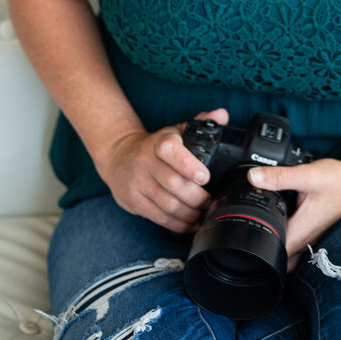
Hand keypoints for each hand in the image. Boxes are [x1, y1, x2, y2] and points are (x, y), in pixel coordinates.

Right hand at [97, 108, 228, 231]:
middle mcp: (145, 161)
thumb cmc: (155, 145)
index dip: (189, 165)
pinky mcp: (133, 201)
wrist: (118, 156)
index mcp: (159, 142)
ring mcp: (137, 182)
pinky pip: (159, 217)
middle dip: (197, 197)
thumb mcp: (175, 130)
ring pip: (167, 204)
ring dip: (190, 213)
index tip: (205, 177)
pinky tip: (190, 223)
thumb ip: (201, 122)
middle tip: (210, 201)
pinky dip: (178, 224)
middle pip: (173, 184)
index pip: (170, 150)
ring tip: (203, 213)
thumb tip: (222, 115)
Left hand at [248, 156, 340, 270]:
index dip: (255, 252)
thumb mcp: (307, 175)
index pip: (273, 254)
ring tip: (257, 228)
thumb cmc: (337, 181)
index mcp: (301, 230)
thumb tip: (253, 177)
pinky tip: (276, 220)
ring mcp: (309, 235)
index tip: (241, 242)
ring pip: (285, 251)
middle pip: (277, 256)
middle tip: (244, 236)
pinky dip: (282, 235)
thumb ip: (280, 177)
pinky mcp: (311, 228)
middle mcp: (305, 238)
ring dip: (271, 244)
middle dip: (259, 251)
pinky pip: (293, 241)